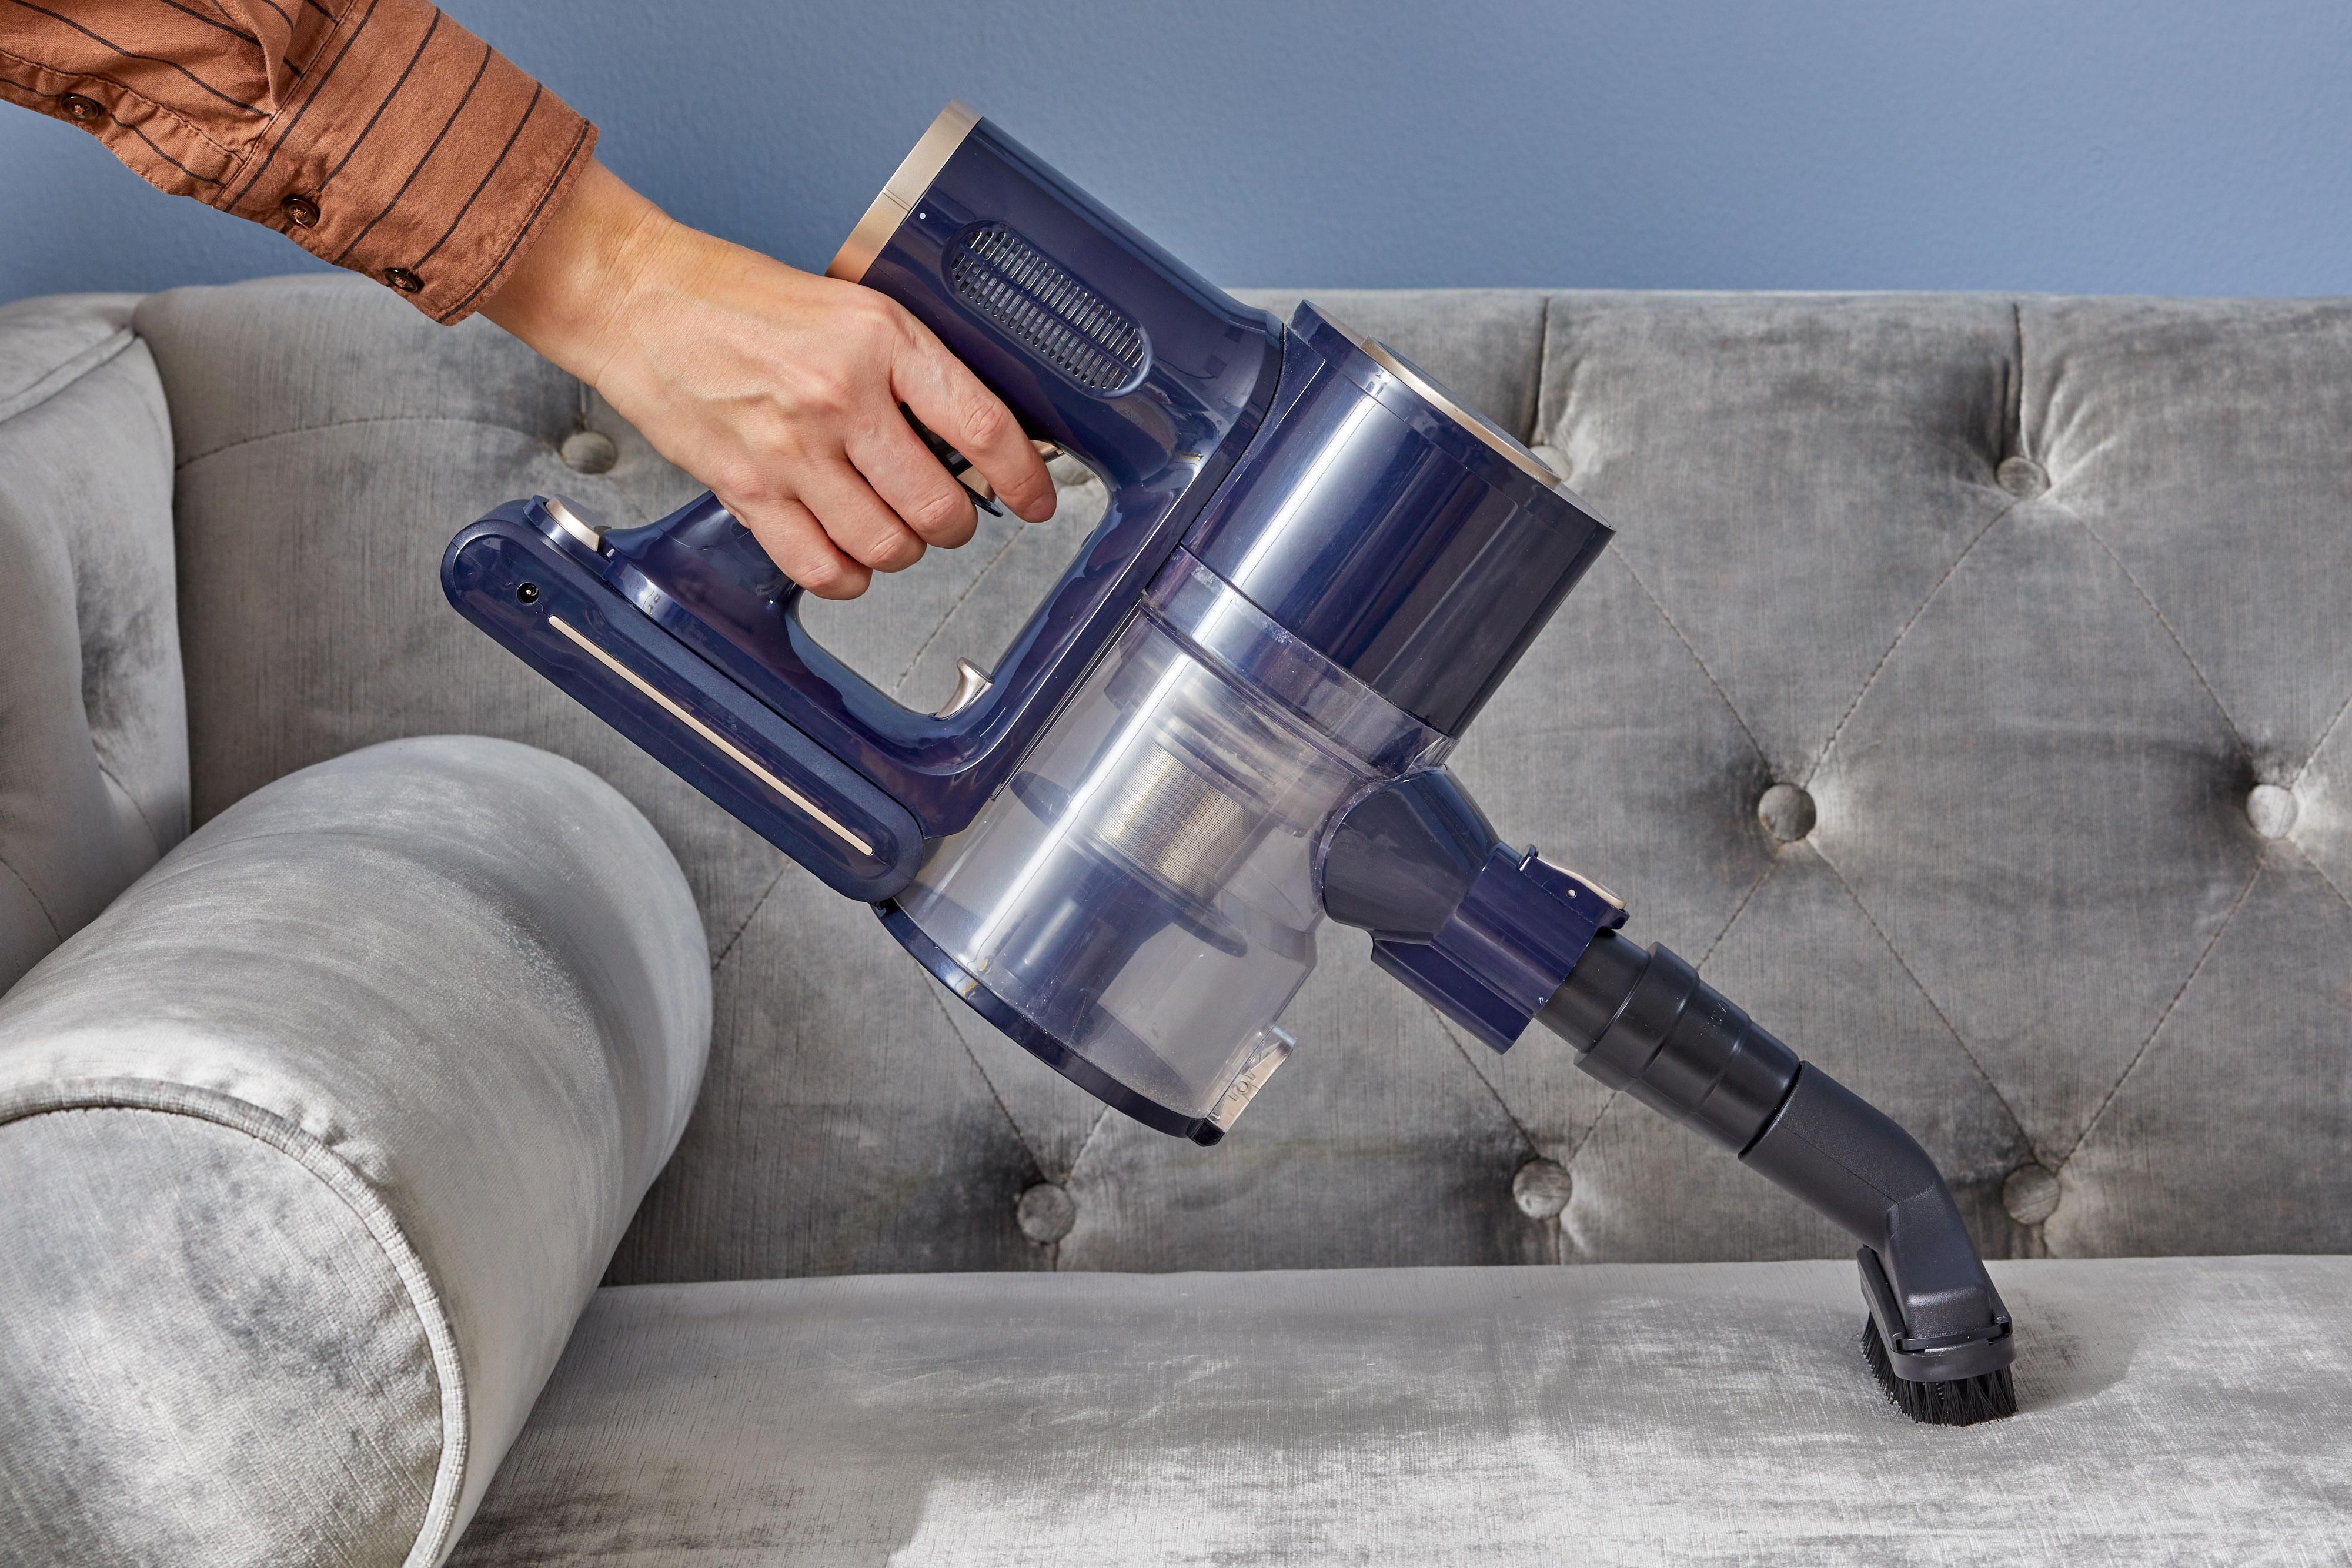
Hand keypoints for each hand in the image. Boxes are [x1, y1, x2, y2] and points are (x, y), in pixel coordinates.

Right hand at [482, 160, 1054, 597]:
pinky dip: (848, 576)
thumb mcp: (847, 307)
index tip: (1037, 498)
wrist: (636, 298)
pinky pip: (822, 568)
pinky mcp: (747, 489)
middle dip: (955, 522)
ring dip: (902, 551)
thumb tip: (964, 438)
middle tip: (946, 511)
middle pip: (938, 507)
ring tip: (892, 527)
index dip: (1023, 476)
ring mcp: (792, 450)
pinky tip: (848, 554)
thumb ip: (905, 371)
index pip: (981, 426)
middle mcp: (841, 397)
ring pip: (887, 546)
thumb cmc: (736, 297)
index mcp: (879, 340)